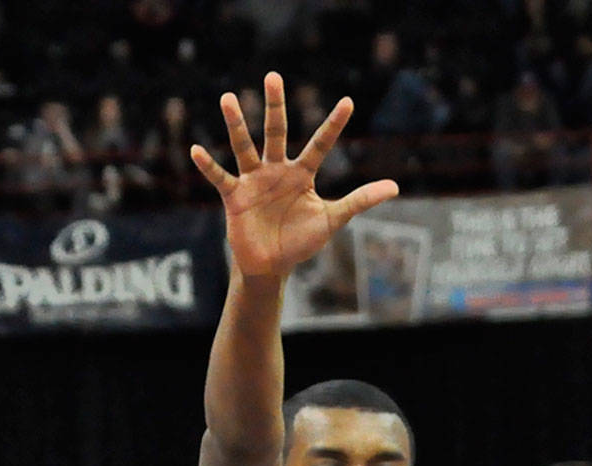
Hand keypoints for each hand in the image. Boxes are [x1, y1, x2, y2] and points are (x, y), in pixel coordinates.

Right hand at [191, 71, 397, 278]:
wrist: (271, 264)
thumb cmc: (300, 240)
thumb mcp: (333, 219)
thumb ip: (360, 200)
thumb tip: (395, 187)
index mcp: (301, 174)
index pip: (321, 144)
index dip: (334, 125)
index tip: (349, 102)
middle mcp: (276, 169)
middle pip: (276, 132)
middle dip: (275, 106)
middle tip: (273, 76)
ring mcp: (254, 180)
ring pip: (245, 146)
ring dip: (236, 125)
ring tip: (229, 98)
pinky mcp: (234, 195)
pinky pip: (220, 176)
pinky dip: (208, 166)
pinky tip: (196, 150)